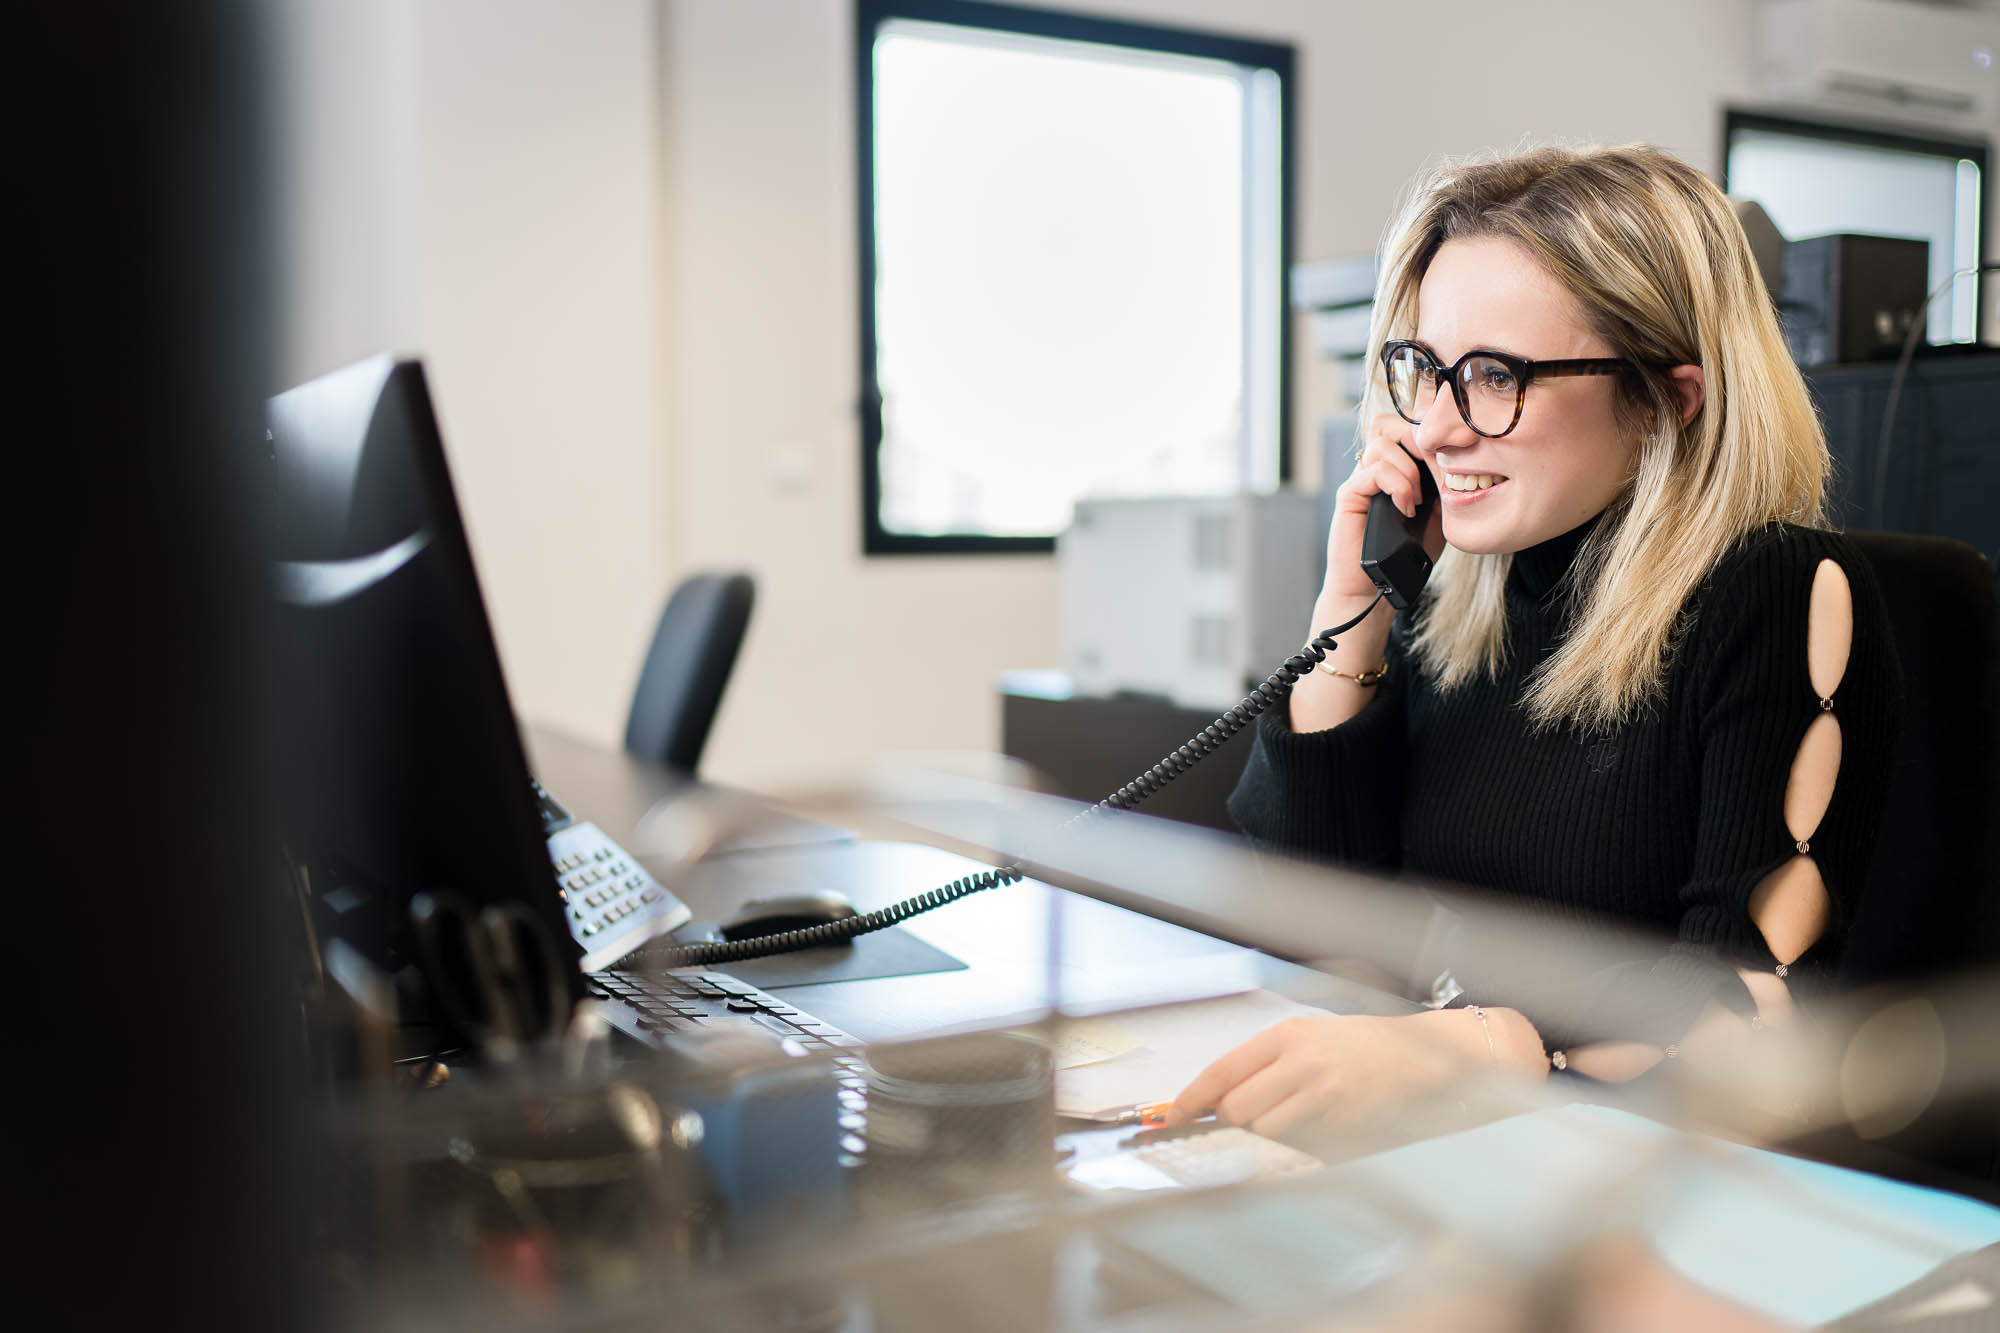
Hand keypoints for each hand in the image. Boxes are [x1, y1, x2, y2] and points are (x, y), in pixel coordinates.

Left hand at [1166, 1012, 1462, 1138]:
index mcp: (1287, 1036)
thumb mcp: (1312, 1040)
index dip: (1191, 1099)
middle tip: (1246, 1122)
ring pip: (1265, 1132)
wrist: (1425, 1058)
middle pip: (1238, 1109)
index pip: (1222, 1071)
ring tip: (1294, 1121)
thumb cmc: (1366, 1049)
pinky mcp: (1343, 1123)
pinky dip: (1299, 1146)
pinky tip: (1322, 1128)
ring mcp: (1322, 1094)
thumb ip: (1268, 1066)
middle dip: (1233, 1123)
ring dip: (1268, 1138)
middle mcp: (1300, 1061)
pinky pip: (1300, 1147)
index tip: (1173, 1116)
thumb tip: (1221, 1101)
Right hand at [1321, 413, 1444, 609]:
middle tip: (1433, 466)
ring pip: (1382, 443)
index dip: (1428, 431)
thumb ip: (1443, 482)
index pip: (1406, 427)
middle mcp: (1375, 468)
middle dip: (1418, 439)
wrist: (1378, 588)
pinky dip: (1397, 486)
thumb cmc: (1409, 553)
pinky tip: (1406, 509)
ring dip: (1408, 469)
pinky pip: (1374, 471)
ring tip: (1417, 499)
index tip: (1451, 452)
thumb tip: (1461, 455)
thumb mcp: (1440, 511)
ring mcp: (1360, 480)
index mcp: (1396, 468)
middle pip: (1389, 423)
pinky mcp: (1349, 495)